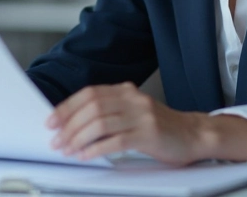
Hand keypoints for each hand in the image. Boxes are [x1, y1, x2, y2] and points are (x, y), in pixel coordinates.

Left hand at [42, 83, 197, 164]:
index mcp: (126, 91)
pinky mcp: (149, 134)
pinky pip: (116, 141)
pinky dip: (96, 149)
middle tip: (57, 139)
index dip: (67, 107)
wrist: (194, 134)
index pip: (90, 94)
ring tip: (68, 149)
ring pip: (101, 123)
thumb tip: (73, 123)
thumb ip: (109, 112)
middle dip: (69, 124)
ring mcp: (142, 116)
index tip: (51, 120)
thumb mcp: (133, 111)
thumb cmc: (161, 127)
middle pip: (92, 107)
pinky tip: (86, 155)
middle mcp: (133, 99)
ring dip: (79, 138)